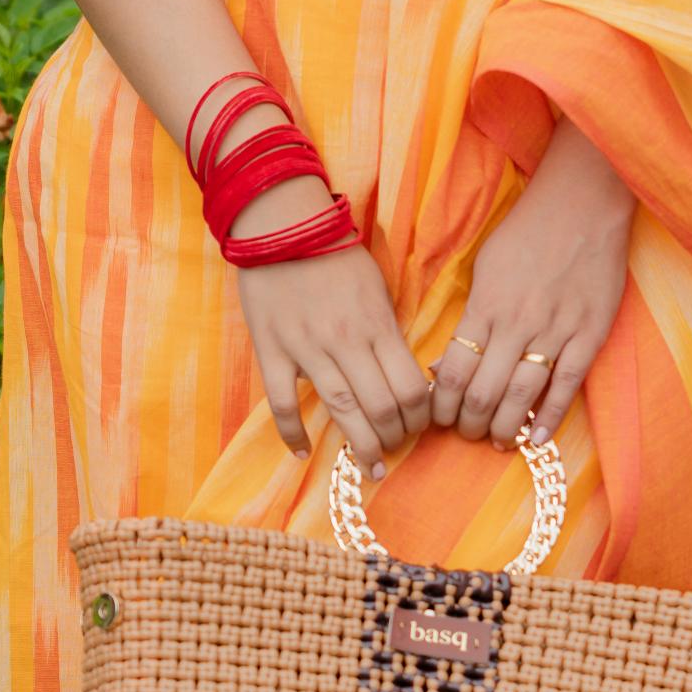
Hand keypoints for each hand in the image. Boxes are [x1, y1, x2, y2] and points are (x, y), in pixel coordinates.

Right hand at [232, 210, 432, 466]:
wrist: (282, 225)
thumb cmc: (335, 255)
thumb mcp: (377, 288)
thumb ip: (388, 331)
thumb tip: (405, 372)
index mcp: (377, 325)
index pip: (410, 387)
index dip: (420, 417)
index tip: (418, 426)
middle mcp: (347, 342)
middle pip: (381, 406)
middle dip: (394, 437)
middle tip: (394, 449)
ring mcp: (306, 348)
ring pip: (340, 410)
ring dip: (360, 444)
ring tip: (370, 466)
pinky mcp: (271, 351)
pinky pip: (282, 403)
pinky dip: (292, 434)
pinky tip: (303, 453)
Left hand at [429, 124, 632, 447]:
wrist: (583, 204)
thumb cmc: (527, 233)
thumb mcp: (484, 266)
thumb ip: (470, 314)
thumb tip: (447, 360)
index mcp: (485, 306)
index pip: (453, 371)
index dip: (441, 406)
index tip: (440, 418)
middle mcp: (516, 324)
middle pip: (483, 392)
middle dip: (468, 423)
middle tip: (467, 433)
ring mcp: (556, 330)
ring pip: (522, 396)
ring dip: (503, 427)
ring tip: (496, 440)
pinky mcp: (589, 334)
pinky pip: (567, 384)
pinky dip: (550, 417)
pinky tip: (536, 439)